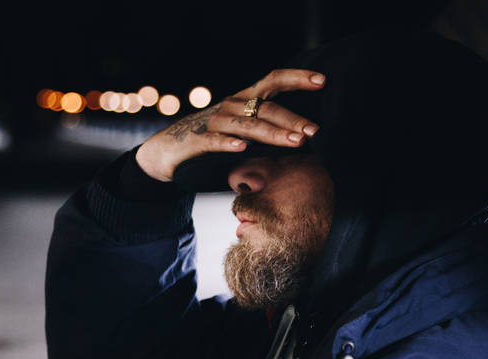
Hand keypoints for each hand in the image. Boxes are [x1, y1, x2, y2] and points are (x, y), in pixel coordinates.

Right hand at [135, 69, 325, 181]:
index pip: (272, 82)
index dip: (297, 78)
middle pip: (265, 108)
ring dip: (273, 133)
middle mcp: (230, 106)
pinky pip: (214, 141)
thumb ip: (265, 132)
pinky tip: (243, 149)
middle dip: (292, 119)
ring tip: (295, 142)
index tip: (322, 80)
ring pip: (247, 126)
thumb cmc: (210, 142)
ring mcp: (213, 123)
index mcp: (242, 101)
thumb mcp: (241, 133)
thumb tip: (302, 139)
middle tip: (313, 131)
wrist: (166, 152)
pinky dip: (228, 144)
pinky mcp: (195, 141)